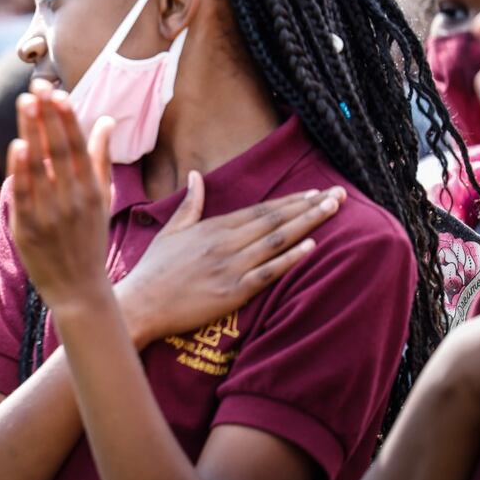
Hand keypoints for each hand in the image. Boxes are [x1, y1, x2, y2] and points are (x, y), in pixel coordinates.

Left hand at [7, 80, 114, 307]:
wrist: (79, 290)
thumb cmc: (89, 240)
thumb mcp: (102, 199)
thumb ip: (100, 159)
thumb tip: (105, 120)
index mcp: (92, 190)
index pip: (78, 146)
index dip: (67, 118)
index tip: (58, 92)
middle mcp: (73, 200)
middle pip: (58, 150)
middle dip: (46, 116)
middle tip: (35, 87)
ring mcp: (50, 214)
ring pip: (40, 166)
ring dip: (31, 133)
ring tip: (24, 103)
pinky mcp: (27, 229)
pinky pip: (23, 195)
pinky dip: (20, 171)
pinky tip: (16, 146)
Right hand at [116, 173, 342, 347]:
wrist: (141, 304)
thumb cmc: (154, 270)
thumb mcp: (170, 231)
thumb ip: (189, 205)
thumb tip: (195, 175)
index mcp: (212, 227)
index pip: (260, 210)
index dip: (291, 200)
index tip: (316, 191)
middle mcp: (224, 243)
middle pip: (275, 220)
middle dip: (309, 206)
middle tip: (339, 195)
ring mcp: (230, 267)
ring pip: (276, 241)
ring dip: (308, 224)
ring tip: (332, 211)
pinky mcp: (232, 292)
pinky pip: (268, 272)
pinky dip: (291, 258)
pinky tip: (312, 247)